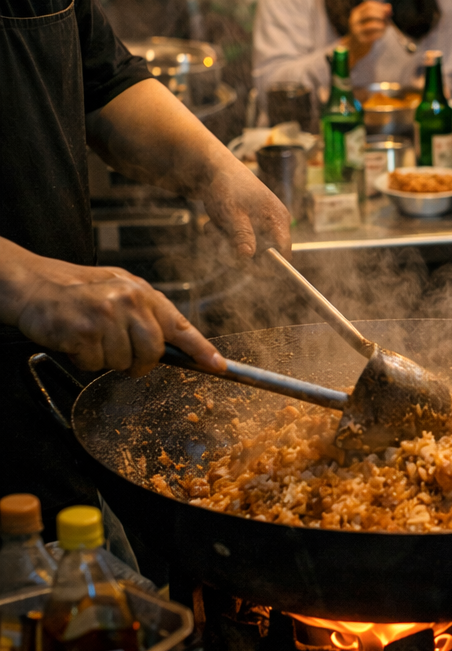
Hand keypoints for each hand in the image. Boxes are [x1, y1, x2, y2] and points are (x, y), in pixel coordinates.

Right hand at [10, 253, 224, 376]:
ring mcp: (107, 316)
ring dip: (106, 358)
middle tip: (116, 350)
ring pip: (123, 362)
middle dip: (138, 362)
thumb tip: (175, 343)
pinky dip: (84, 360)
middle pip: (153, 353)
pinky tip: (76, 340)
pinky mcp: (86, 332)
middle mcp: (129, 301)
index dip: (201, 349)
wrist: (34, 285)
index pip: (180, 325)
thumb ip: (147, 314)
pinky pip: (95, 364)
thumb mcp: (120, 290)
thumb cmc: (78, 290)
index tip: (218, 365)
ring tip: (90, 336)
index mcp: (142, 292)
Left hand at [202, 161, 290, 260]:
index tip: (244, 265)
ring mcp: (262, 226)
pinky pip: (239, 244)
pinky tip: (213, 226)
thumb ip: (241, 234)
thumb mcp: (232, 212)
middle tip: (218, 242)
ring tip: (212, 228)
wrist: (214, 169)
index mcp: (278, 220)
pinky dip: (223, 240)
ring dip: (225, 246)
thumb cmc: (227, 186)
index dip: (267, 265)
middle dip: (237, 253)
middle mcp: (274, 225)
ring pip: (247, 252)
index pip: (283, 253)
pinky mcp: (250, 227)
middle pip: (262, 256)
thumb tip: (247, 256)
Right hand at [345, 1, 391, 63]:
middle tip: (387, 18)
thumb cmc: (366, 29)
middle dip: (381, 14)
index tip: (388, 10)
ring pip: (372, 24)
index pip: (368, 5)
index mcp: (356, 13)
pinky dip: (381, 34)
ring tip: (384, 26)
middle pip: (369, 13)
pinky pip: (375, 35)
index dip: (380, 6)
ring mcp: (356, 31)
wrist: (355, 45)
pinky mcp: (361, 40)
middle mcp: (354, 20)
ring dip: (382, 25)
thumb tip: (389, 7)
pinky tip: (382, 34)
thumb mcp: (371, 19)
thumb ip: (381, 12)